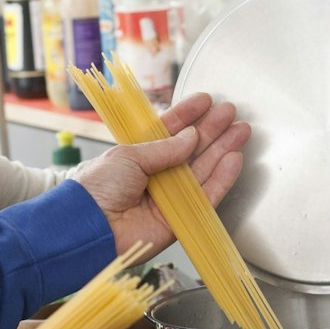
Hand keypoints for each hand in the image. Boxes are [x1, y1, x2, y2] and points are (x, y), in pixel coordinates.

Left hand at [72, 91, 250, 257]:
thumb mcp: (128, 155)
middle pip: (191, 149)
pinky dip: (221, 178)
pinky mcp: (180, 220)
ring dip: (222, 150)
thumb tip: (191, 136)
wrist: (88, 227)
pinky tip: (233, 158)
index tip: (205, 101)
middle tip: (230, 112)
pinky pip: (206, 197)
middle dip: (212, 130)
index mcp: (138, 156)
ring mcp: (169, 197)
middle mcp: (155, 175)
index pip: (168, 132)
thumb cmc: (97, 188)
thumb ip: (164, 148)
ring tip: (241, 131)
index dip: (187, 115)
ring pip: (203, 170)